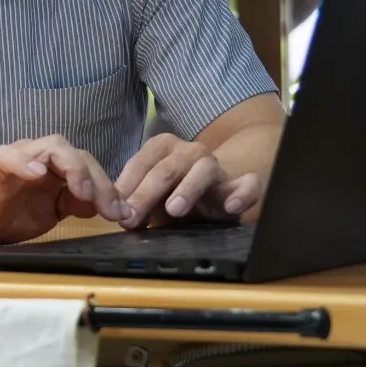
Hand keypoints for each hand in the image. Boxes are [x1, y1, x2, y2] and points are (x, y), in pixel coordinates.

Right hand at [0, 135, 125, 248]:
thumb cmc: (3, 215)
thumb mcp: (48, 215)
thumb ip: (74, 206)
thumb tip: (104, 205)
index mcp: (54, 170)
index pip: (90, 168)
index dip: (109, 189)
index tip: (123, 214)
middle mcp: (39, 158)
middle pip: (78, 154)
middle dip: (99, 181)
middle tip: (110, 209)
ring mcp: (18, 159)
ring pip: (52, 146)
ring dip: (73, 167)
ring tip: (82, 192)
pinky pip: (10, 156)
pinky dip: (25, 162)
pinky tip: (37, 175)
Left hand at [113, 133, 262, 228]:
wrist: (215, 192)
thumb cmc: (174, 192)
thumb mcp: (150, 197)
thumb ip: (135, 203)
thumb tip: (122, 217)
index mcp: (163, 148)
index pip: (141, 163)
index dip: (127, 187)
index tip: (116, 212)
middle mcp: (190, 152)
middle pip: (167, 167)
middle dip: (147, 193)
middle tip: (133, 217)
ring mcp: (216, 166)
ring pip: (204, 169)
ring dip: (189, 188)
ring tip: (174, 210)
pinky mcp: (240, 185)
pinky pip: (249, 183)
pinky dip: (242, 193)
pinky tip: (232, 207)